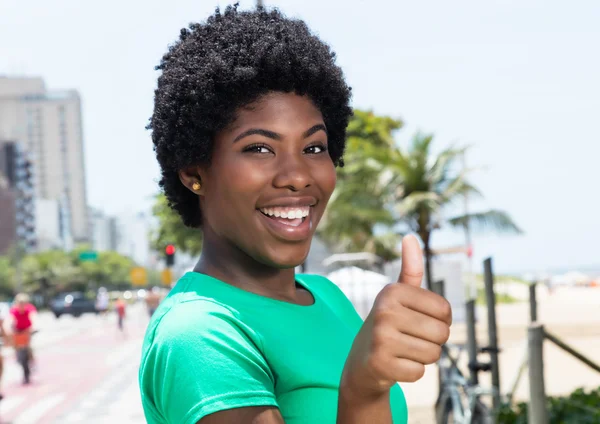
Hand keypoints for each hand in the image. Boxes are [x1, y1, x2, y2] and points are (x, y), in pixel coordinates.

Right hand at [340, 235, 451, 398]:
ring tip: (403, 351)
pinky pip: (419, 372)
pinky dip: (411, 372)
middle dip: (432, 341)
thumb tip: (410, 237)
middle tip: (410, 339)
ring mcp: (381, 338)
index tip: (417, 321)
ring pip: (433, 354)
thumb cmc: (388, 325)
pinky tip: (395, 365)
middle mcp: (385, 311)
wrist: (361, 362)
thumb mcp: (397, 296)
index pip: (445, 310)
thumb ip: (410, 269)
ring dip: (422, 357)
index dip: (439, 321)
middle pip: (442, 333)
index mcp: (392, 291)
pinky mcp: (380, 364)